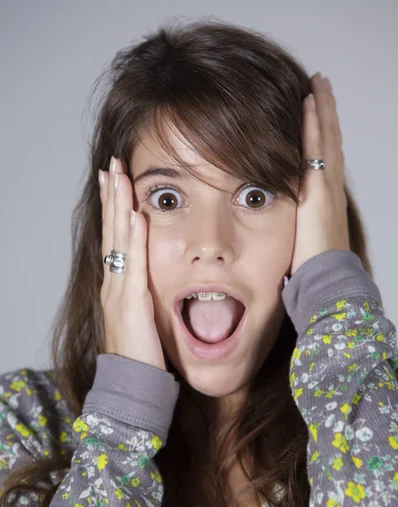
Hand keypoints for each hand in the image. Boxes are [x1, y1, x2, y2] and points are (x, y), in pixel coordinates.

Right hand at [99, 156, 165, 370]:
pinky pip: (133, 263)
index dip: (113, 210)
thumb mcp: (140, 317)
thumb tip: (149, 277)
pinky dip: (133, 238)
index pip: (114, 239)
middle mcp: (113, 282)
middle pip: (112, 231)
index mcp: (116, 285)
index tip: (114, 182)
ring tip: (118, 176)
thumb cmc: (140, 353)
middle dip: (112, 197)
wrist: (131, 383)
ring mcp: (119, 290)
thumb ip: (141, 294)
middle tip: (111, 166)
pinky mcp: (131, 301)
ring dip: (119, 207)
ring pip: (118, 240)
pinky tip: (136, 215)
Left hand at [289, 72, 349, 276]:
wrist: (325, 278)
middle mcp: (330, 186)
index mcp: (325, 197)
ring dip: (322, 109)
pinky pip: (317, 147)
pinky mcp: (319, 186)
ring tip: (317, 83)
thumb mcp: (301, 238)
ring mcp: (327, 184)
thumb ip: (294, 222)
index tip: (315, 110)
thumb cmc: (311, 267)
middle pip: (329, 140)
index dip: (321, 132)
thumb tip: (278, 219)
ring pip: (327, 137)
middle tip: (320, 84)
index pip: (324, 156)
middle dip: (325, 111)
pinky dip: (315, 124)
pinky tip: (309, 102)